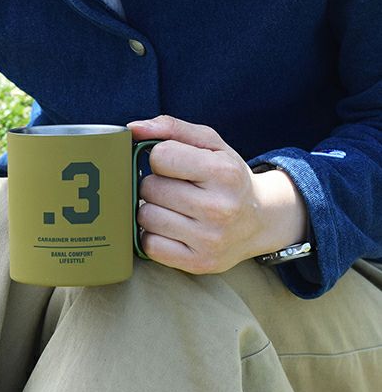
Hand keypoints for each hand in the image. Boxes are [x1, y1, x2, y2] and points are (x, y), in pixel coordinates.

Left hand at [127, 115, 307, 273]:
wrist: (260, 221)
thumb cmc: (227, 178)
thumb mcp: (211, 144)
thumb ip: (172, 128)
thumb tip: (132, 129)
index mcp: (224, 173)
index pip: (161, 156)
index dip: (162, 157)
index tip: (175, 164)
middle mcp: (220, 208)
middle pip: (150, 187)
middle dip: (155, 184)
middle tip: (174, 188)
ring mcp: (209, 240)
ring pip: (145, 216)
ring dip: (151, 209)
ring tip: (172, 208)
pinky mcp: (198, 263)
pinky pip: (149, 245)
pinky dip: (153, 235)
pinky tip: (171, 228)